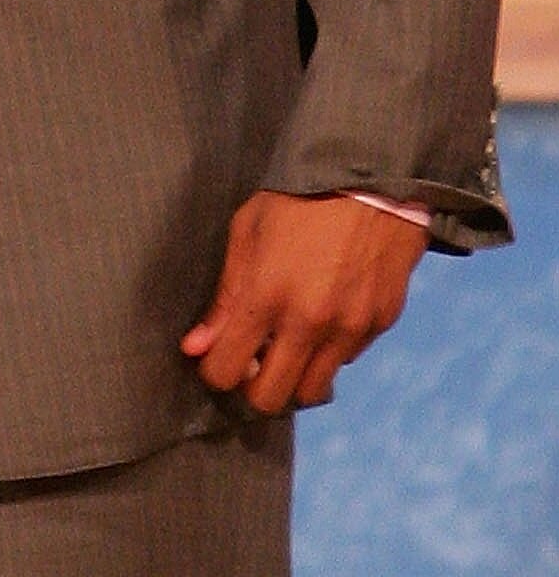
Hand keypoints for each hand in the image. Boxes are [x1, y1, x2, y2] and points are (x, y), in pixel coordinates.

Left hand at [182, 190, 426, 414]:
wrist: (372, 177)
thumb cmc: (298, 199)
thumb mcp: (247, 232)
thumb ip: (224, 297)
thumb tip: (196, 346)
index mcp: (266, 296)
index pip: (226, 372)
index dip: (215, 372)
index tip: (218, 359)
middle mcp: (309, 322)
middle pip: (270, 399)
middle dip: (253, 388)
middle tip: (253, 362)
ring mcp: (349, 328)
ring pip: (314, 392)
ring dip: (294, 378)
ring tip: (288, 348)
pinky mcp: (380, 324)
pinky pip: (346, 361)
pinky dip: (329, 353)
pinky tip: (323, 319)